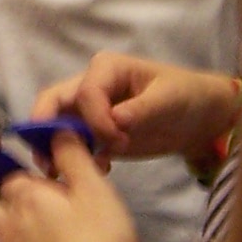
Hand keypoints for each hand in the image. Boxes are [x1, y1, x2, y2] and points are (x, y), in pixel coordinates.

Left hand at [0, 133, 152, 241]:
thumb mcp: (98, 194)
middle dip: (3, 207)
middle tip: (38, 216)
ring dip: (18, 239)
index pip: (13, 177)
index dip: (32, 180)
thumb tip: (56, 132)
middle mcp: (8, 229)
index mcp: (27, 199)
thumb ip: (74, 159)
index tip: (55, 189)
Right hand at [33, 53, 240, 159]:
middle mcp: (90, 86)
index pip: (85, 94)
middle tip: (48, 160)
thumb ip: (142, 109)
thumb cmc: (185, 96)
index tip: (119, 142)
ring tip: (59, 173)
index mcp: (106, 69)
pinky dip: (74, 159)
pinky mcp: (94, 134)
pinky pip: (72, 144)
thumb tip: (115, 120)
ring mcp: (89, 111)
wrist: (198, 119)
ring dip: (52, 148)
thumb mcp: (169, 99)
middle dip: (44, 129)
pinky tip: (99, 170)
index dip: (95, 121)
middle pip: (52, 102)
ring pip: (55, 126)